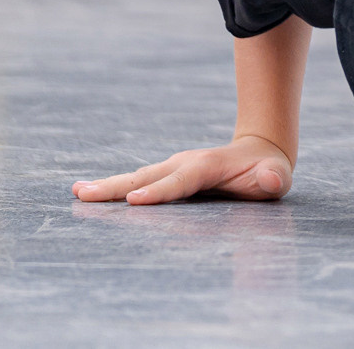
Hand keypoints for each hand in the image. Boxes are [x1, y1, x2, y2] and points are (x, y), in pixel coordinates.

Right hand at [73, 133, 294, 204]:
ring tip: (76, 192)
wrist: (259, 152)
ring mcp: (171, 168)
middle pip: (146, 177)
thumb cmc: (268, 170)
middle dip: (116, 186)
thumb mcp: (277, 175)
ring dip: (106, 187)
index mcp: (206, 166)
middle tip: (83, 194)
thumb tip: (271, 180)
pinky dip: (111, 188)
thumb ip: (274, 178)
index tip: (134, 201)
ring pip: (135, 178)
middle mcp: (183, 164)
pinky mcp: (164, 176)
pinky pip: (136, 183)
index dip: (159, 192)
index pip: (180, 182)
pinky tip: (86, 193)